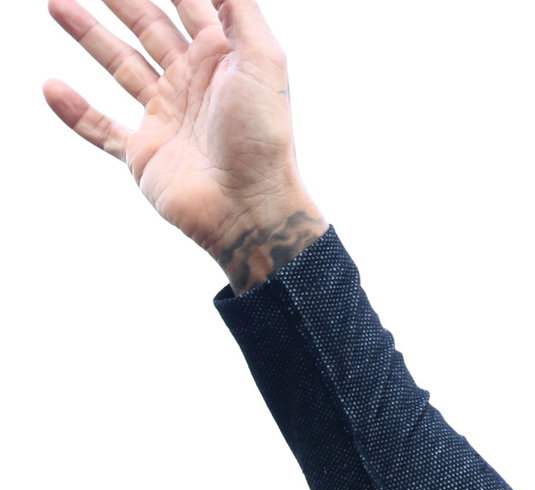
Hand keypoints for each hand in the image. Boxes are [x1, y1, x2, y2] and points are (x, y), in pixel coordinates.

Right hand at [44, 0, 325, 291]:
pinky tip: (52, 88)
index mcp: (221, 60)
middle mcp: (192, 84)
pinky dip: (75, 111)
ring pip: (120, 65)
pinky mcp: (144, 152)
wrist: (249, 206)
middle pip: (148, 28)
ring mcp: (166, 117)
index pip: (189, 7)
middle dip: (122, 0)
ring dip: (89, 35)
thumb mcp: (263, 61)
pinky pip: (100, 128)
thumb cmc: (263, 136)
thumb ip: (241, 13)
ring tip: (57, 4)